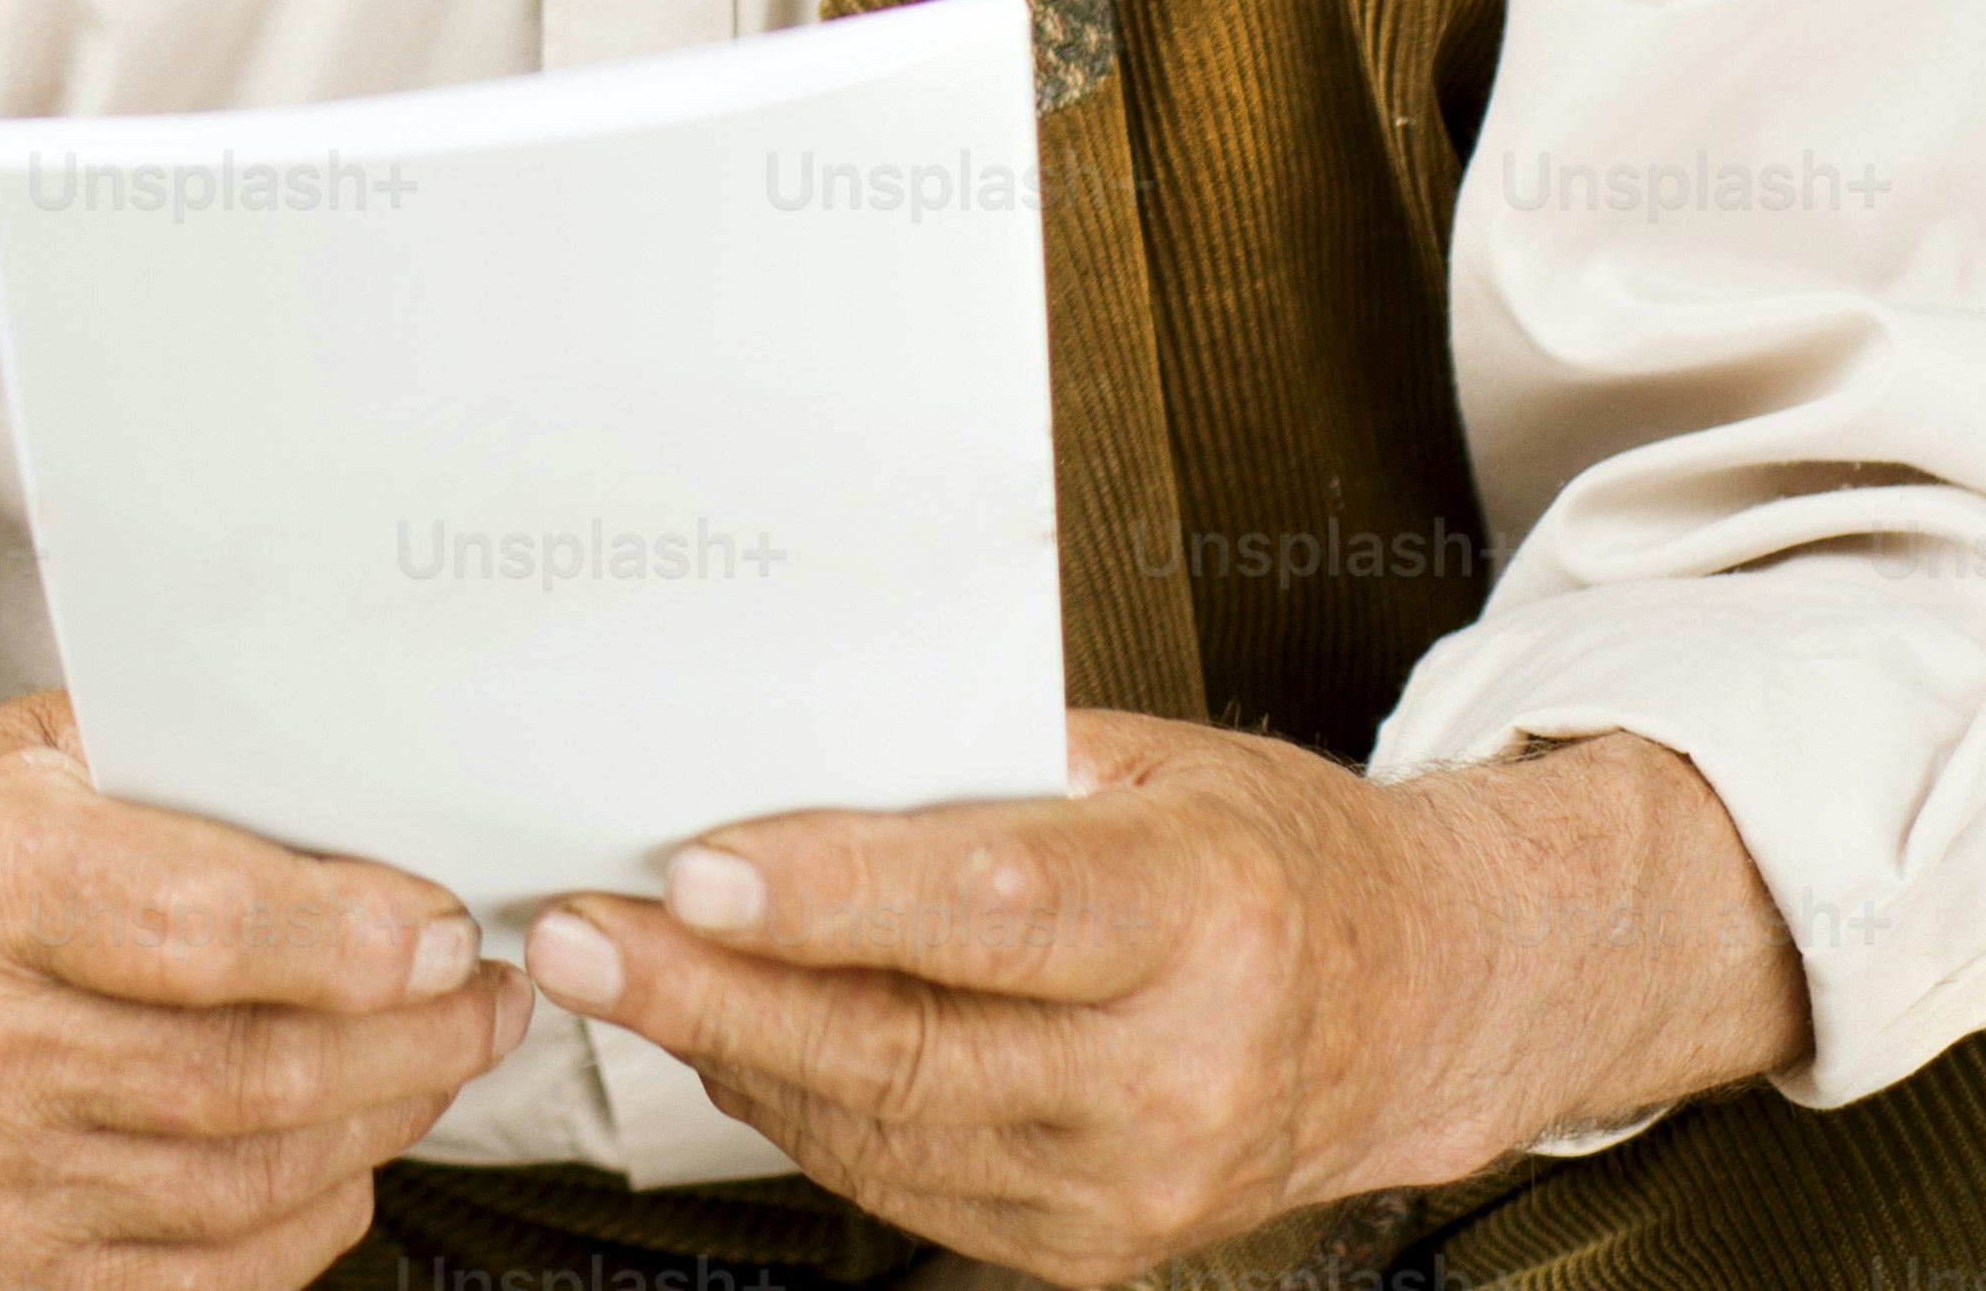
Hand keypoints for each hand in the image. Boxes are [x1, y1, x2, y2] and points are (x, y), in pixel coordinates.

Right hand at [0, 700, 531, 1290]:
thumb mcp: (36, 752)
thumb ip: (180, 756)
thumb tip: (373, 778)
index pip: (198, 927)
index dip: (348, 937)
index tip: (444, 929)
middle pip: (248, 1070)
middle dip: (408, 1039)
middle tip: (485, 994)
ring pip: (249, 1177)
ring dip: (381, 1121)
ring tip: (439, 1057)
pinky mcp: (1, 1270)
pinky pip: (213, 1271)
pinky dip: (311, 1214)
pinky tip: (350, 1147)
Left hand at [514, 718, 1796, 1287]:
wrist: (1411, 1007)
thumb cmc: (1270, 855)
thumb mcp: (1153, 762)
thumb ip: (983, 764)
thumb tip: (784, 745)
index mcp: (1205, 913)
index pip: (992, 907)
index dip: (831, 895)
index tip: (694, 870)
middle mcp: (1176, 1067)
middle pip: (901, 1043)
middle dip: (708, 990)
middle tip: (574, 932)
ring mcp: (1134, 1181)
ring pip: (877, 1126)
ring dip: (727, 1048)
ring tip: (616, 970)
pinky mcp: (1092, 1246)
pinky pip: (902, 1182)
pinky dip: (801, 1107)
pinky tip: (733, 1036)